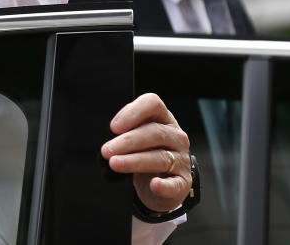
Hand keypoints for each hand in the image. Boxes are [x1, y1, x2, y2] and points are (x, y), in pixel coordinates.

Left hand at [100, 93, 191, 213]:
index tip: (113, 127)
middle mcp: (176, 136)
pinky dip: (164, 186)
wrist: (158, 184)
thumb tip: (107, 143)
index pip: (153, 104)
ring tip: (115, 164)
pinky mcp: (182, 183)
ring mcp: (181, 160)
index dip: (133, 112)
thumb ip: (124, 133)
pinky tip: (154, 185)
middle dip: (128, 141)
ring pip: (160, 158)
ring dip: (135, 161)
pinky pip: (174, 184)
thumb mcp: (136, 138)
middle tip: (106, 150)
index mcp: (163, 119)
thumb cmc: (145, 154)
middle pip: (155, 133)